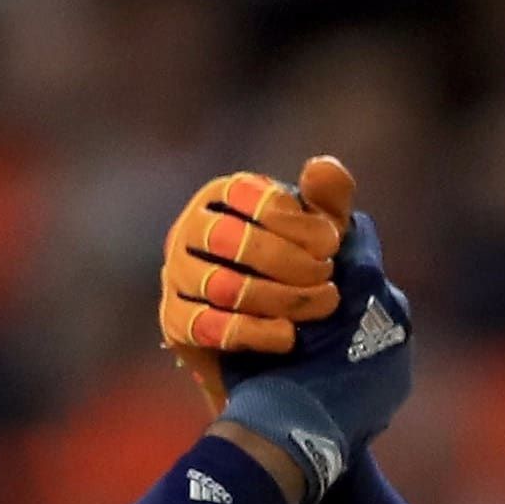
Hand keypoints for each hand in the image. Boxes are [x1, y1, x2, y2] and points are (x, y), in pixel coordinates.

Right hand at [159, 161, 346, 412]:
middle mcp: (189, 230)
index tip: (330, 244)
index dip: (292, 220)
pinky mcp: (175, 322)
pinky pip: (209, 327)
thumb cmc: (294, 265)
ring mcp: (177, 276)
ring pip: (223, 286)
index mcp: (221, 197)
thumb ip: (327, 195)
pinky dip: (255, 332)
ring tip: (320, 305)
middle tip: (326, 277)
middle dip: (287, 261)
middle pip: (229, 239)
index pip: (245, 195)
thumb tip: (320, 168)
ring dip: (280, 298)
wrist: (265, 328)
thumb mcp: (319, 228)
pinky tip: (288, 335)